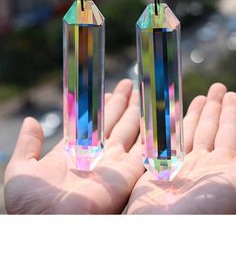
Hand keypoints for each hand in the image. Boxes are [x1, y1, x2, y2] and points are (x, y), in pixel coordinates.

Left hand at [4, 79, 143, 213]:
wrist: (48, 225)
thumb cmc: (31, 203)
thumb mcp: (21, 169)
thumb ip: (28, 144)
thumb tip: (31, 121)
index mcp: (75, 151)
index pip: (92, 122)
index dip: (101, 107)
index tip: (109, 92)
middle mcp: (97, 155)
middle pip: (114, 123)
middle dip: (123, 104)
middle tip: (131, 86)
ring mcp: (114, 163)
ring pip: (131, 132)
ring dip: (138, 113)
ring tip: (144, 93)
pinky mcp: (128, 174)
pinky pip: (144, 150)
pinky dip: (153, 133)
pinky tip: (159, 116)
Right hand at [127, 83, 235, 213]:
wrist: (164, 231)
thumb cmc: (204, 211)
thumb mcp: (233, 183)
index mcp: (224, 168)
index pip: (230, 133)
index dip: (231, 113)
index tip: (232, 95)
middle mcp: (204, 165)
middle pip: (211, 130)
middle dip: (215, 109)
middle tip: (218, 88)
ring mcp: (181, 166)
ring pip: (190, 133)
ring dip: (196, 114)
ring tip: (201, 97)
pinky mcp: (160, 169)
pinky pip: (167, 142)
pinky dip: (170, 127)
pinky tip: (172, 115)